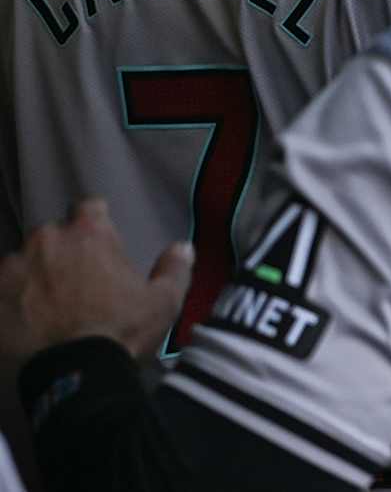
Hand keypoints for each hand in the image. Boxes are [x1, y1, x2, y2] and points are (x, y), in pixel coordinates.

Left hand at [0, 199, 192, 360]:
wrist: (72, 372)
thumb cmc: (121, 329)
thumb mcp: (163, 301)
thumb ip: (175, 268)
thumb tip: (183, 246)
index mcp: (89, 233)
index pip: (89, 207)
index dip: (95, 222)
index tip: (99, 242)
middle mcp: (47, 240)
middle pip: (52, 234)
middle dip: (61, 250)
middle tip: (74, 279)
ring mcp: (13, 267)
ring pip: (22, 261)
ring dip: (33, 274)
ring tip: (44, 304)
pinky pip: (1, 289)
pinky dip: (11, 299)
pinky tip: (23, 318)